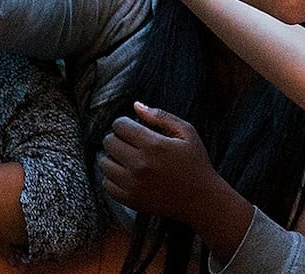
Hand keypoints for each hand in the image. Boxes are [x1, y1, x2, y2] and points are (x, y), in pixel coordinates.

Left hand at [99, 104, 217, 221]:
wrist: (200, 199)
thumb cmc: (195, 162)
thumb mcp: (187, 133)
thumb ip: (161, 116)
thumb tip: (136, 105)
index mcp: (153, 145)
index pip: (120, 126)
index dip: (123, 123)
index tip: (131, 127)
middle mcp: (139, 164)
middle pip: (109, 143)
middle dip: (116, 138)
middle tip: (129, 141)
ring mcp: (132, 184)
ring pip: (104, 163)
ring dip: (112, 157)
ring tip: (127, 157)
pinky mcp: (130, 200)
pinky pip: (106, 184)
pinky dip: (112, 177)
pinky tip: (126, 173)